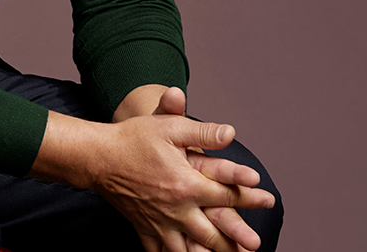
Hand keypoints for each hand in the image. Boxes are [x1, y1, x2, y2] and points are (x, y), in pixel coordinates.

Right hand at [35, 89, 272, 251]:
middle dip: (235, 241)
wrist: (97, 157)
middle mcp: (177, 210)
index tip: (268, 199)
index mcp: (187, 185)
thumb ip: (202, 133)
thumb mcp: (170, 128)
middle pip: (212, 233)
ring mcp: (159, 223)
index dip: (250, 196)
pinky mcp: (144, 228)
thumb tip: (231, 133)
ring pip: (188, 250)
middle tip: (254, 247)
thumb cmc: (133, 138)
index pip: (226, 194)